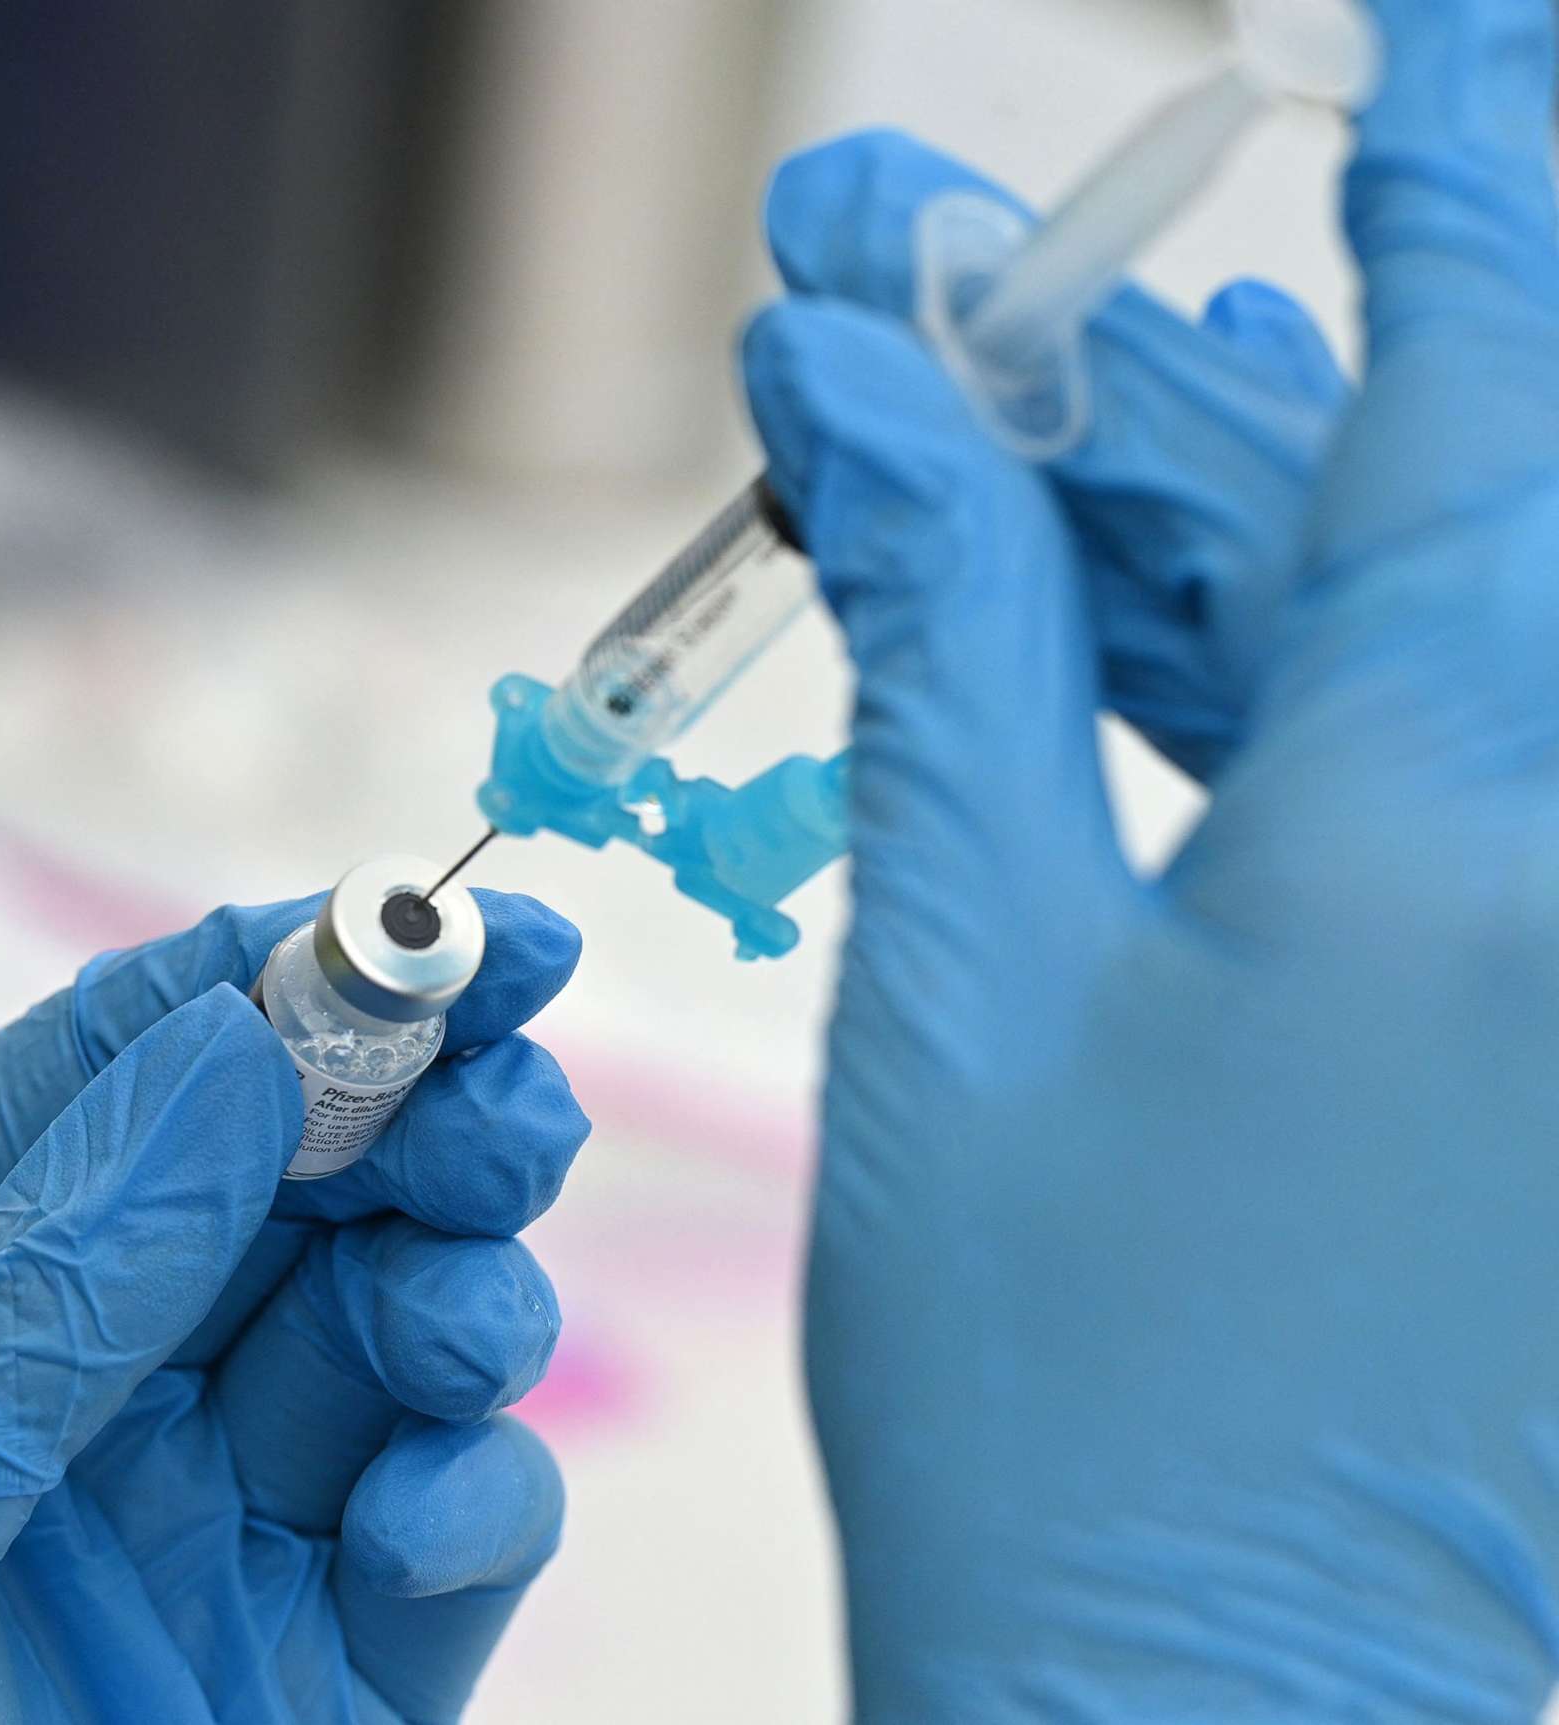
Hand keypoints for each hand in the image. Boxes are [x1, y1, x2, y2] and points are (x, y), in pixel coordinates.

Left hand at [0, 893, 589, 1722]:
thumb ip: (44, 1290)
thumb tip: (230, 1057)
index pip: (104, 1074)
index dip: (269, 973)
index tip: (432, 922)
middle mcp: (72, 1383)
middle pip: (285, 1177)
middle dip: (410, 1113)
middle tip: (513, 1088)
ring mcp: (210, 1518)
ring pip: (387, 1325)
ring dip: (459, 1291)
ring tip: (456, 1326)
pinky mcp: (327, 1660)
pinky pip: (444, 1529)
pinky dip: (469, 1503)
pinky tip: (419, 1531)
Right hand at [747, 1, 1558, 1715]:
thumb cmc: (1068, 1403)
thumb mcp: (961, 986)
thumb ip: (941, 641)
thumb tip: (862, 378)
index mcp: (1463, 809)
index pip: (1475, 365)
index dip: (1439, 149)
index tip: (1422, 3)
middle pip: (1380, 490)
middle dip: (1120, 353)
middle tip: (894, 246)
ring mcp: (1558, 952)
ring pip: (1376, 628)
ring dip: (1159, 499)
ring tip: (955, 383)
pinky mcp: (1521, 1044)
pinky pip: (1392, 772)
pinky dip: (1224, 667)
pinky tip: (1092, 580)